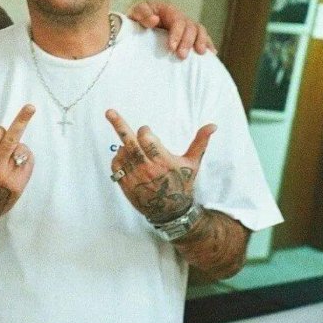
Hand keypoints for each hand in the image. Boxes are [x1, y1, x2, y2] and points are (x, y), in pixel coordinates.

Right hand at [0, 104, 34, 222]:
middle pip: (11, 138)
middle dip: (21, 120)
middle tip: (31, 107)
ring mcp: (9, 175)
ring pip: (21, 148)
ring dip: (18, 146)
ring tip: (11, 154)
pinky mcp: (19, 183)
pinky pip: (28, 161)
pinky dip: (25, 157)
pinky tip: (17, 161)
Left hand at [105, 108, 215, 223]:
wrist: (171, 211)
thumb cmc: (182, 183)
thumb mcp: (193, 163)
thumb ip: (200, 142)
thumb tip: (213, 125)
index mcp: (163, 161)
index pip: (146, 138)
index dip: (144, 131)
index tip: (146, 131)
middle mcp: (147, 168)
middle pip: (129, 142)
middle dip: (119, 124)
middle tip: (109, 111)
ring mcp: (135, 176)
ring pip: (122, 152)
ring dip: (124, 146)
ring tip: (131, 147)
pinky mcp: (125, 184)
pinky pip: (115, 165)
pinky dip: (118, 158)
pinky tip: (124, 157)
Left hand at [126, 0, 216, 58]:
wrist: (139, 22)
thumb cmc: (137, 17)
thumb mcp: (135, 12)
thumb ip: (142, 14)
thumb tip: (154, 20)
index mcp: (169, 10)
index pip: (178, 21)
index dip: (177, 34)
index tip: (171, 47)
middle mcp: (180, 17)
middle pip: (191, 27)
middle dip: (188, 42)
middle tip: (181, 56)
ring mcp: (186, 26)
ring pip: (200, 31)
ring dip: (202, 42)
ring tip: (201, 54)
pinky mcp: (188, 35)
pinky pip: (202, 37)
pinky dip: (209, 44)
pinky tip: (212, 54)